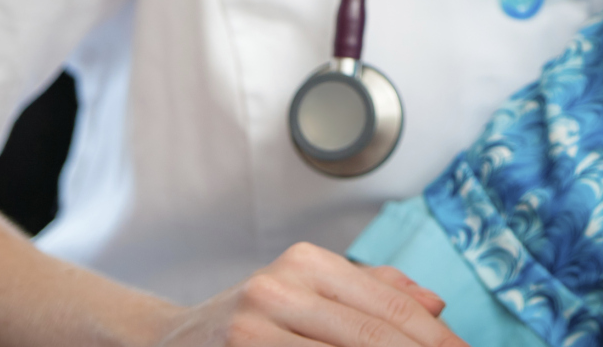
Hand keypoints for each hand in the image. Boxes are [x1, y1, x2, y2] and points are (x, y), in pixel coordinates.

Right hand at [153, 242, 463, 345]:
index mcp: (307, 263)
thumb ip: (371, 291)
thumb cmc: (249, 322)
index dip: (435, 339)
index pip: (388, 306)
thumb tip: (436, 303)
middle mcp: (279, 287)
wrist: (166, 342)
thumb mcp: (306, 291)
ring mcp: (252, 328)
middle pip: (370, 335)